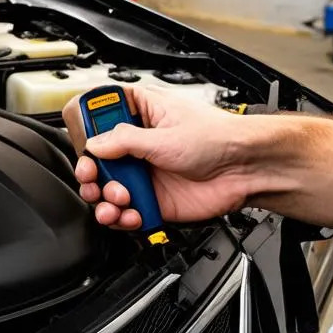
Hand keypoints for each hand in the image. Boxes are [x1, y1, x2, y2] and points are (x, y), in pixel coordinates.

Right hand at [62, 86, 255, 229]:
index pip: (98, 115)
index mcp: (140, 114)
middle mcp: (137, 144)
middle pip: (95, 158)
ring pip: (105, 188)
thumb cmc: (219, 139)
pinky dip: (121, 217)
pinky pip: (124, 212)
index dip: (86, 129)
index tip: (86, 143)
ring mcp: (143, 173)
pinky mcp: (151, 200)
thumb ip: (125, 142)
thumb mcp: (166, 136)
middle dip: (90, 172)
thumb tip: (95, 145)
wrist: (246, 170)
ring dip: (103, 198)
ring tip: (117, 200)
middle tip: (94, 177)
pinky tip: (130, 214)